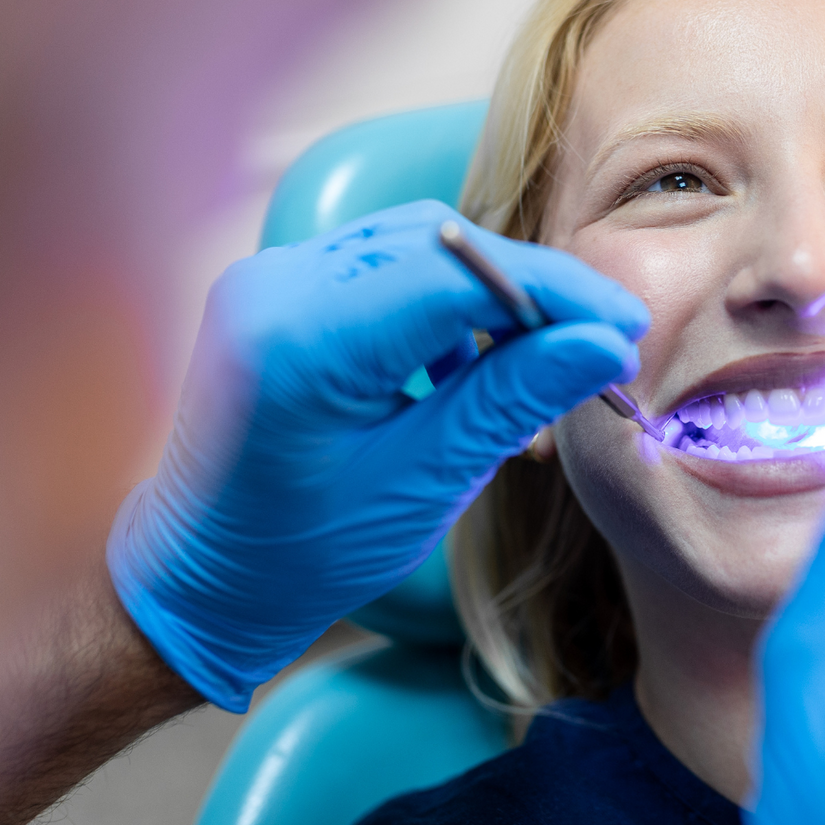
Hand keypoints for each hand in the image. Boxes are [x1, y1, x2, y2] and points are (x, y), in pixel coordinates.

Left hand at [107, 200, 648, 710]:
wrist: (201, 578)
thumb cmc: (302, 553)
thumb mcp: (422, 482)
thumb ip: (510, 401)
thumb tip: (603, 345)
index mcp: (303, 341)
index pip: (458, 273)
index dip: (553, 291)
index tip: (622, 328)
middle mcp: (276, 285)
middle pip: (441, 246)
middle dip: (530, 290)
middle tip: (599, 346)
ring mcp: (271, 279)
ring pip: (418, 248)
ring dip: (488, 297)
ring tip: (533, 370)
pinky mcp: (279, 289)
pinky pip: (384, 268)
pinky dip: (442, 304)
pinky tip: (467, 366)